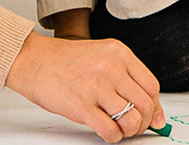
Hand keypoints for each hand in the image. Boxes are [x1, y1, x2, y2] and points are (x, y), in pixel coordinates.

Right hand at [6, 32, 165, 142]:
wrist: (33, 60)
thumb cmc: (64, 61)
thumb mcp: (101, 57)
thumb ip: (126, 78)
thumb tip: (151, 108)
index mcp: (119, 53)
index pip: (151, 85)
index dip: (155, 105)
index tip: (153, 116)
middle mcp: (111, 68)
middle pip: (145, 104)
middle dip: (144, 122)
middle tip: (136, 126)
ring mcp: (97, 87)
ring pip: (132, 119)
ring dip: (129, 130)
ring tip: (120, 128)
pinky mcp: (82, 106)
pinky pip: (110, 130)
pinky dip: (113, 137)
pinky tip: (107, 132)